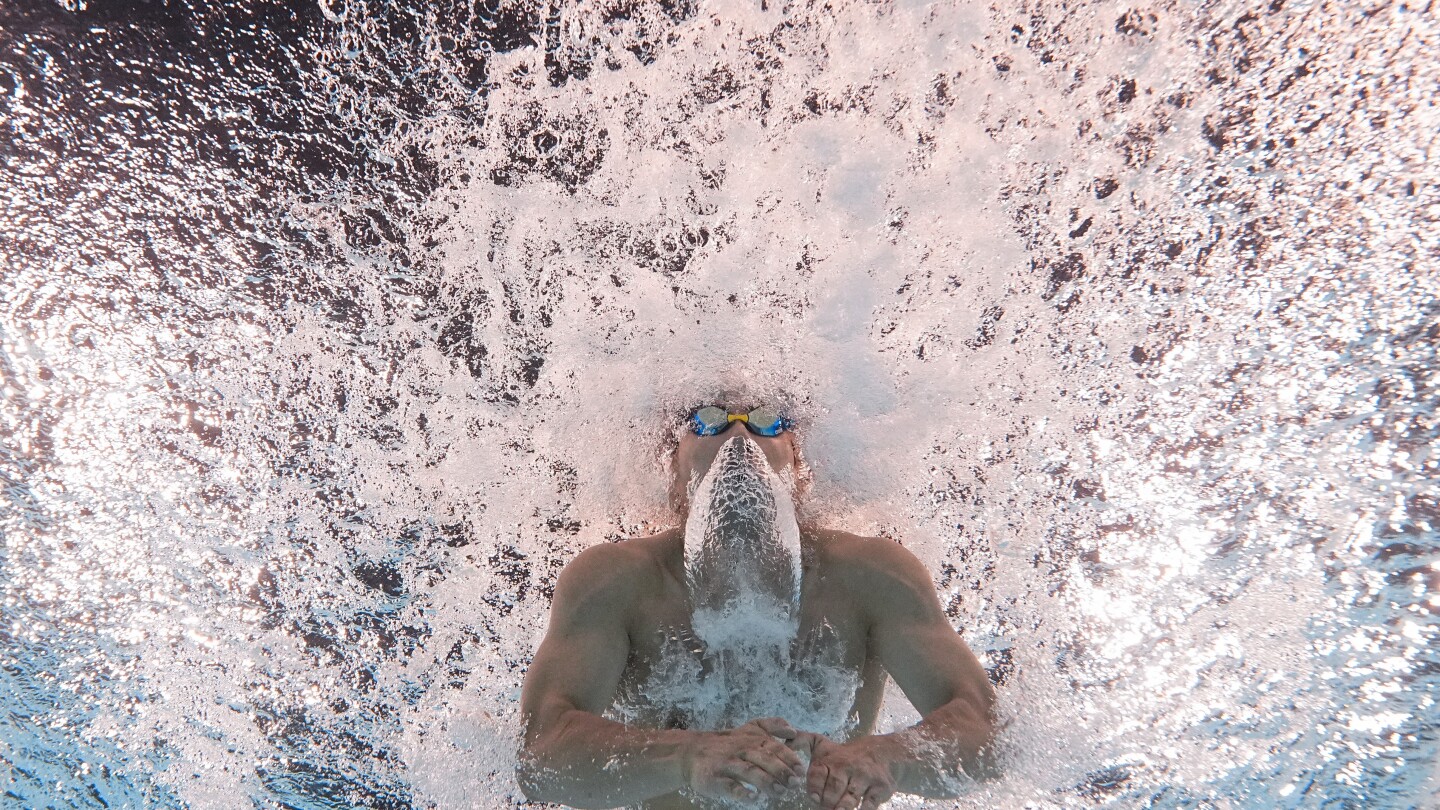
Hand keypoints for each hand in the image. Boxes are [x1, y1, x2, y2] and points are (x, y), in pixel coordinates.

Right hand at [684, 717, 806, 802]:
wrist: (692, 751)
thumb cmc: (728, 743)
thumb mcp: (750, 729)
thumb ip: (772, 726)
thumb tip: (793, 730)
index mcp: (753, 739)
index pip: (774, 747)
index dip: (789, 758)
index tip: (800, 770)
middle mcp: (742, 750)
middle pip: (763, 758)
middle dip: (780, 771)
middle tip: (793, 784)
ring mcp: (728, 764)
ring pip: (748, 771)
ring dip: (765, 781)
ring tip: (778, 792)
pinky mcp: (715, 779)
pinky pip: (729, 785)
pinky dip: (741, 792)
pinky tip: (752, 797)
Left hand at [803, 736, 896, 809]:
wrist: (882, 753)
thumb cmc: (844, 755)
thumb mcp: (822, 744)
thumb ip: (801, 741)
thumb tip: (785, 739)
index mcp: (830, 760)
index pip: (818, 772)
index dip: (814, 786)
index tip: (813, 797)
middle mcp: (847, 767)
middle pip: (835, 786)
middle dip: (828, 801)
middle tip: (824, 808)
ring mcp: (864, 778)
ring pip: (852, 795)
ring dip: (843, 807)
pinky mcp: (880, 788)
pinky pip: (871, 802)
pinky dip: (864, 809)